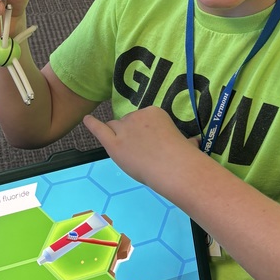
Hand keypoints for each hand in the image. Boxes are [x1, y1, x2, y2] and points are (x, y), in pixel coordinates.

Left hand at [83, 107, 199, 192]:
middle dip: (130, 134)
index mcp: (155, 112)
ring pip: (114, 127)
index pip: (142, 118)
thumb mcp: (187, 143)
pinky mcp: (114, 145)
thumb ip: (185, 141)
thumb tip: (192, 143)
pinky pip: (99, 130)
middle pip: (126, 122)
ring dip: (118, 136)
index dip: (144, 131)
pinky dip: (92, 124)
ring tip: (127, 150)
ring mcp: (124, 130)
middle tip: (141, 150)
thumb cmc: (184, 157)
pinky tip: (87, 120)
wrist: (175, 167)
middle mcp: (137, 116)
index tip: (152, 143)